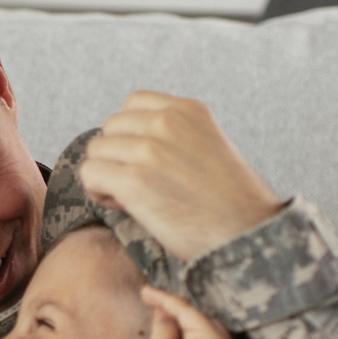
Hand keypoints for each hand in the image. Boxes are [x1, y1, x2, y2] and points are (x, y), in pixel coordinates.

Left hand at [81, 92, 282, 262]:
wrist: (247, 234)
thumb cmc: (230, 203)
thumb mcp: (209, 148)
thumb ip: (175, 138)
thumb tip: (126, 149)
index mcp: (189, 110)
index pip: (134, 103)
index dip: (131, 134)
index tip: (144, 161)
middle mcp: (168, 122)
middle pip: (110, 128)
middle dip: (117, 156)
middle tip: (136, 185)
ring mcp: (149, 150)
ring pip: (96, 151)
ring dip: (105, 175)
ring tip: (129, 198)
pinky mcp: (135, 181)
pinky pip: (90, 174)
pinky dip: (97, 192)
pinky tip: (121, 206)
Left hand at [138, 286, 234, 338]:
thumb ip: (165, 327)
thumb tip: (159, 303)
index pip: (193, 320)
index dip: (173, 308)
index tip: (150, 296)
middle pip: (195, 312)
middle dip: (171, 301)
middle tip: (147, 291)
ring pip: (191, 310)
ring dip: (167, 299)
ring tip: (145, 292)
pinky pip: (186, 311)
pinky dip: (167, 301)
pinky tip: (148, 295)